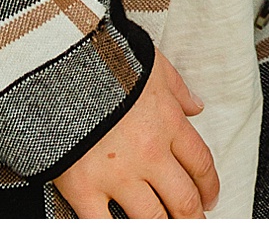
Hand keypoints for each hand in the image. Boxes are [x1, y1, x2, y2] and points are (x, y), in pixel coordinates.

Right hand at [54, 46, 219, 218]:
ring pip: (152, 219)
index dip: (209, 186)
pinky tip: (121, 228)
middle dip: (193, 216)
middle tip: (196, 222)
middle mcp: (149, 153)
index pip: (200, 164)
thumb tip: (196, 106)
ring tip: (167, 227)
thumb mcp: (151, 62)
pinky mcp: (84, 188)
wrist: (58, 64)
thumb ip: (176, 88)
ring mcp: (117, 175)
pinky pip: (105, 226)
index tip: (210, 197)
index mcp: (167, 121)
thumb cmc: (104, 57)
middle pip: (183, 198)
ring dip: (165, 227)